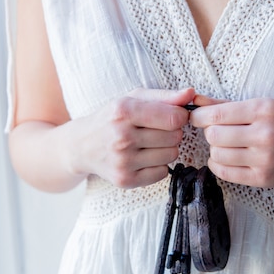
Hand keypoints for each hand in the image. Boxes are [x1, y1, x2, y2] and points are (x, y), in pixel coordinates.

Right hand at [69, 87, 193, 187]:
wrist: (82, 146)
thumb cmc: (112, 118)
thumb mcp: (133, 99)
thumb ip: (165, 96)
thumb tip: (191, 94)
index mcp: (123, 111)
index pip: (174, 118)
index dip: (180, 116)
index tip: (171, 116)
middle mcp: (121, 137)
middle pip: (175, 137)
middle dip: (172, 132)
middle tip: (155, 131)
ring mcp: (123, 161)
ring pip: (171, 155)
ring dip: (166, 149)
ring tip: (149, 144)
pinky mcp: (125, 180)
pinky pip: (163, 173)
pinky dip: (158, 166)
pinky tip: (143, 158)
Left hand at [189, 96, 273, 186]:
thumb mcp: (263, 106)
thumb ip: (226, 105)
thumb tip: (195, 101)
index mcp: (263, 110)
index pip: (216, 115)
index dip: (198, 117)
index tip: (197, 118)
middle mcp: (264, 134)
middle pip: (214, 136)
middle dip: (210, 134)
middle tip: (219, 132)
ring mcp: (264, 158)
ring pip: (217, 155)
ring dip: (216, 150)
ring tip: (226, 146)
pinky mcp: (263, 178)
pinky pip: (226, 173)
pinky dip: (218, 166)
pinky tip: (226, 159)